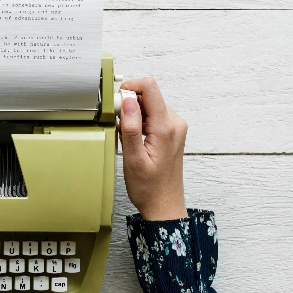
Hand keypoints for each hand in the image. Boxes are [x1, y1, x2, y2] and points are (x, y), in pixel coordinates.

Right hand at [118, 77, 188, 220]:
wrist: (164, 204)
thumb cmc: (149, 187)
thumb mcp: (133, 159)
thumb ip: (131, 127)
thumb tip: (127, 101)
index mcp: (166, 128)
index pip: (150, 87)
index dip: (130, 88)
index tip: (117, 103)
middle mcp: (174, 123)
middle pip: (149, 94)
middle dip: (129, 104)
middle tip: (118, 124)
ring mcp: (175, 127)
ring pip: (150, 104)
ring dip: (133, 113)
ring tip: (126, 135)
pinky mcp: (171, 131)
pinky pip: (153, 114)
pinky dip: (140, 120)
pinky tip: (134, 138)